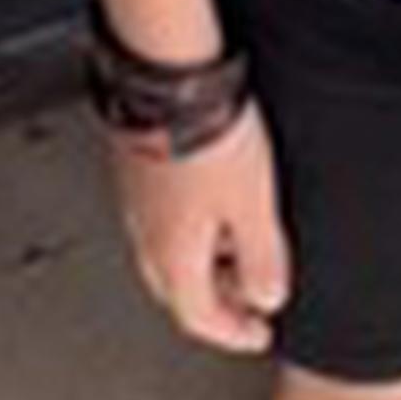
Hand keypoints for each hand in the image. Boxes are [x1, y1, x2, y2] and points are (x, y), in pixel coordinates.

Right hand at [109, 101, 289, 353]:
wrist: (168, 66)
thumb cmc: (207, 133)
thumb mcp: (253, 206)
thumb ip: (262, 259)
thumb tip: (267, 297)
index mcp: (171, 254)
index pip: (197, 318)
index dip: (233, 333)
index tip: (259, 332)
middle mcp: (143, 230)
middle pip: (177, 287)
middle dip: (216, 299)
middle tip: (249, 292)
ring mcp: (133, 194)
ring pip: (166, 248)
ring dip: (203, 258)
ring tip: (237, 240)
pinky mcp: (133, 160)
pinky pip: (160, 212)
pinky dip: (189, 222)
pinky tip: (212, 196)